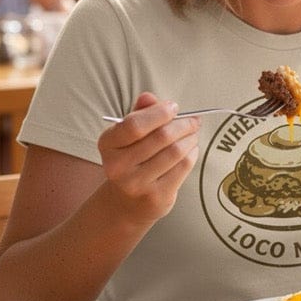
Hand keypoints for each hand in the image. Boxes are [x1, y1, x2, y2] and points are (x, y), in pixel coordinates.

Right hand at [96, 91, 199, 227]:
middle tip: (193, 120)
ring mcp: (137, 184)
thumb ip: (138, 113)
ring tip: (193, 133)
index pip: (135, 125)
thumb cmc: (130, 159)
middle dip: (182, 124)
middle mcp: (118, 166)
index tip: (173, 107)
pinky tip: (192, 149)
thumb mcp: (127, 135)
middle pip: (160, 137)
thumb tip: (149, 98)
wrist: (126, 203)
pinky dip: (192, 154)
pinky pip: (182, 168)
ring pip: (174, 152)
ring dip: (189, 138)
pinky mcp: (156, 197)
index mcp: (107, 144)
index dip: (158, 113)